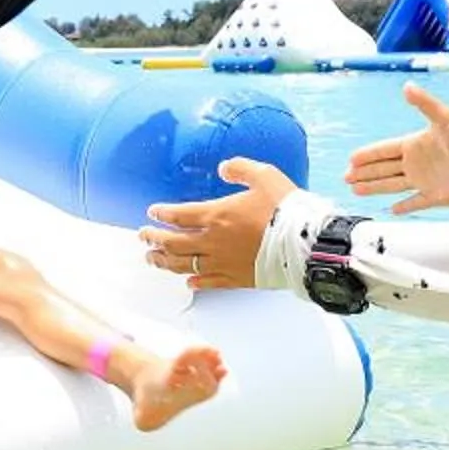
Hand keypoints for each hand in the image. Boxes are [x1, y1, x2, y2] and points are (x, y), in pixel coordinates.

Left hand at [141, 157, 298, 291]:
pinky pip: (208, 282)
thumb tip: (223, 167)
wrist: (305, 244)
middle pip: (173, 243)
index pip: (179, 216)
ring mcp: (222, 263)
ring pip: (183, 265)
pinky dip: (195, 281)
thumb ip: (240, 168)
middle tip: (143, 236)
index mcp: (217, 215)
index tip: (152, 212)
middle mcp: (213, 242)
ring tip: (153, 259)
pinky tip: (188, 281)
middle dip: (154, 239)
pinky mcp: (236, 279)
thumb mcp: (264, 175)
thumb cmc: (285, 209)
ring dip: (164, 262)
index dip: (162, 214)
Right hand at [344, 82, 448, 212]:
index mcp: (416, 144)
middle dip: (365, 172)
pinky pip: (415, 203)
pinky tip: (392, 209)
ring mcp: (425, 181)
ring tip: (356, 190)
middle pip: (384, 169)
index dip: (368, 154)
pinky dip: (404, 206)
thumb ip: (425, 104)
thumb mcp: (446, 118)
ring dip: (374, 187)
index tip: (351, 158)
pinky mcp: (436, 197)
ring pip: (393, 185)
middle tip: (346, 176)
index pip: (385, 150)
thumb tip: (407, 86)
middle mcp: (417, 163)